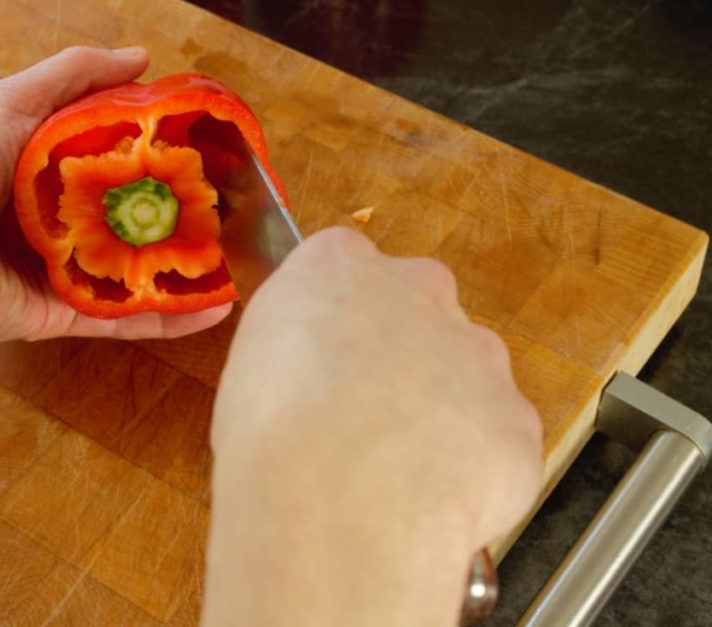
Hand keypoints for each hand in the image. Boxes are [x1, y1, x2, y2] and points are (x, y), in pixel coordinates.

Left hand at [0, 46, 232, 341]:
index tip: (205, 155)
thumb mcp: (16, 101)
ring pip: (131, 276)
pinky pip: (119, 320)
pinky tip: (214, 313)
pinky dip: (166, 320)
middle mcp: (55, 226)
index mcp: (45, 175)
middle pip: (127, 224)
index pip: (114, 167)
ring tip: (234, 267)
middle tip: (230, 215)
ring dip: (181, 274)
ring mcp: (57, 275)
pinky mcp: (58, 318)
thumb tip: (141, 58)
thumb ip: (74, 76)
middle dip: (177, 221)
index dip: (157, 161)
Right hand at [205, 228, 542, 625]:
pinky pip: (493, 443)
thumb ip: (296, 346)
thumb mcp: (250, 365)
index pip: (344, 269)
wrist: (331, 500)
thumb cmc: (267, 431)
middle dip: (402, 356)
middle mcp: (420, 289)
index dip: (336, 324)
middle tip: (364, 418)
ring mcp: (479, 353)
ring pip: (467, 376)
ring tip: (397, 471)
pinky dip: (470, 472)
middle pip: (420, 310)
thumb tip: (313, 374)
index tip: (322, 365)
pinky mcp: (516, 420)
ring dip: (442, 412)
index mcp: (339, 265)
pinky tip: (428, 500)